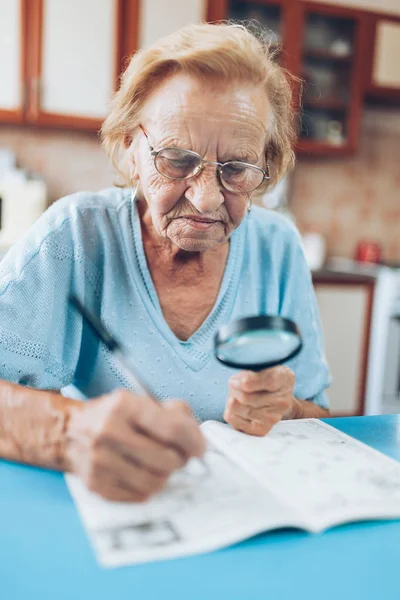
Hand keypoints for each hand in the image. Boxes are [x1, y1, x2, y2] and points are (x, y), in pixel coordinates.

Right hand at [64, 390, 204, 501]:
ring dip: (165, 475)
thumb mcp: (142, 401)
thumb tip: (196, 438)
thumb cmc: (116, 416)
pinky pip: (138, 495)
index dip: (193, 441)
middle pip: (166, 460)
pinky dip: (147, 486)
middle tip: (178, 456)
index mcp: (125, 406)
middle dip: (180, 460)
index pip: (172, 429)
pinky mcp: (96, 484)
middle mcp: (109, 432)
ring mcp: (100, 461)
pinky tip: (142, 473)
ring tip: (160, 465)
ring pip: (155, 481)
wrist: (69, 432)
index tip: (200, 448)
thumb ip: (175, 413)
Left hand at [224, 366, 295, 435]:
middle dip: (234, 389)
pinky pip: (237, 422)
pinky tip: (234, 407)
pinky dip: (230, 413)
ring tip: (235, 395)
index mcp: (285, 378)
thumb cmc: (262, 378)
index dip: (251, 381)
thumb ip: (251, 370)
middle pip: (247, 397)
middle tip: (233, 383)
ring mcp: (273, 417)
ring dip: (231, 400)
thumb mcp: (261, 366)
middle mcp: (283, 400)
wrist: (273, 398)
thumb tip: (238, 382)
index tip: (240, 380)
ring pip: (241, 409)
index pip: (269, 380)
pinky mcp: (262, 429)